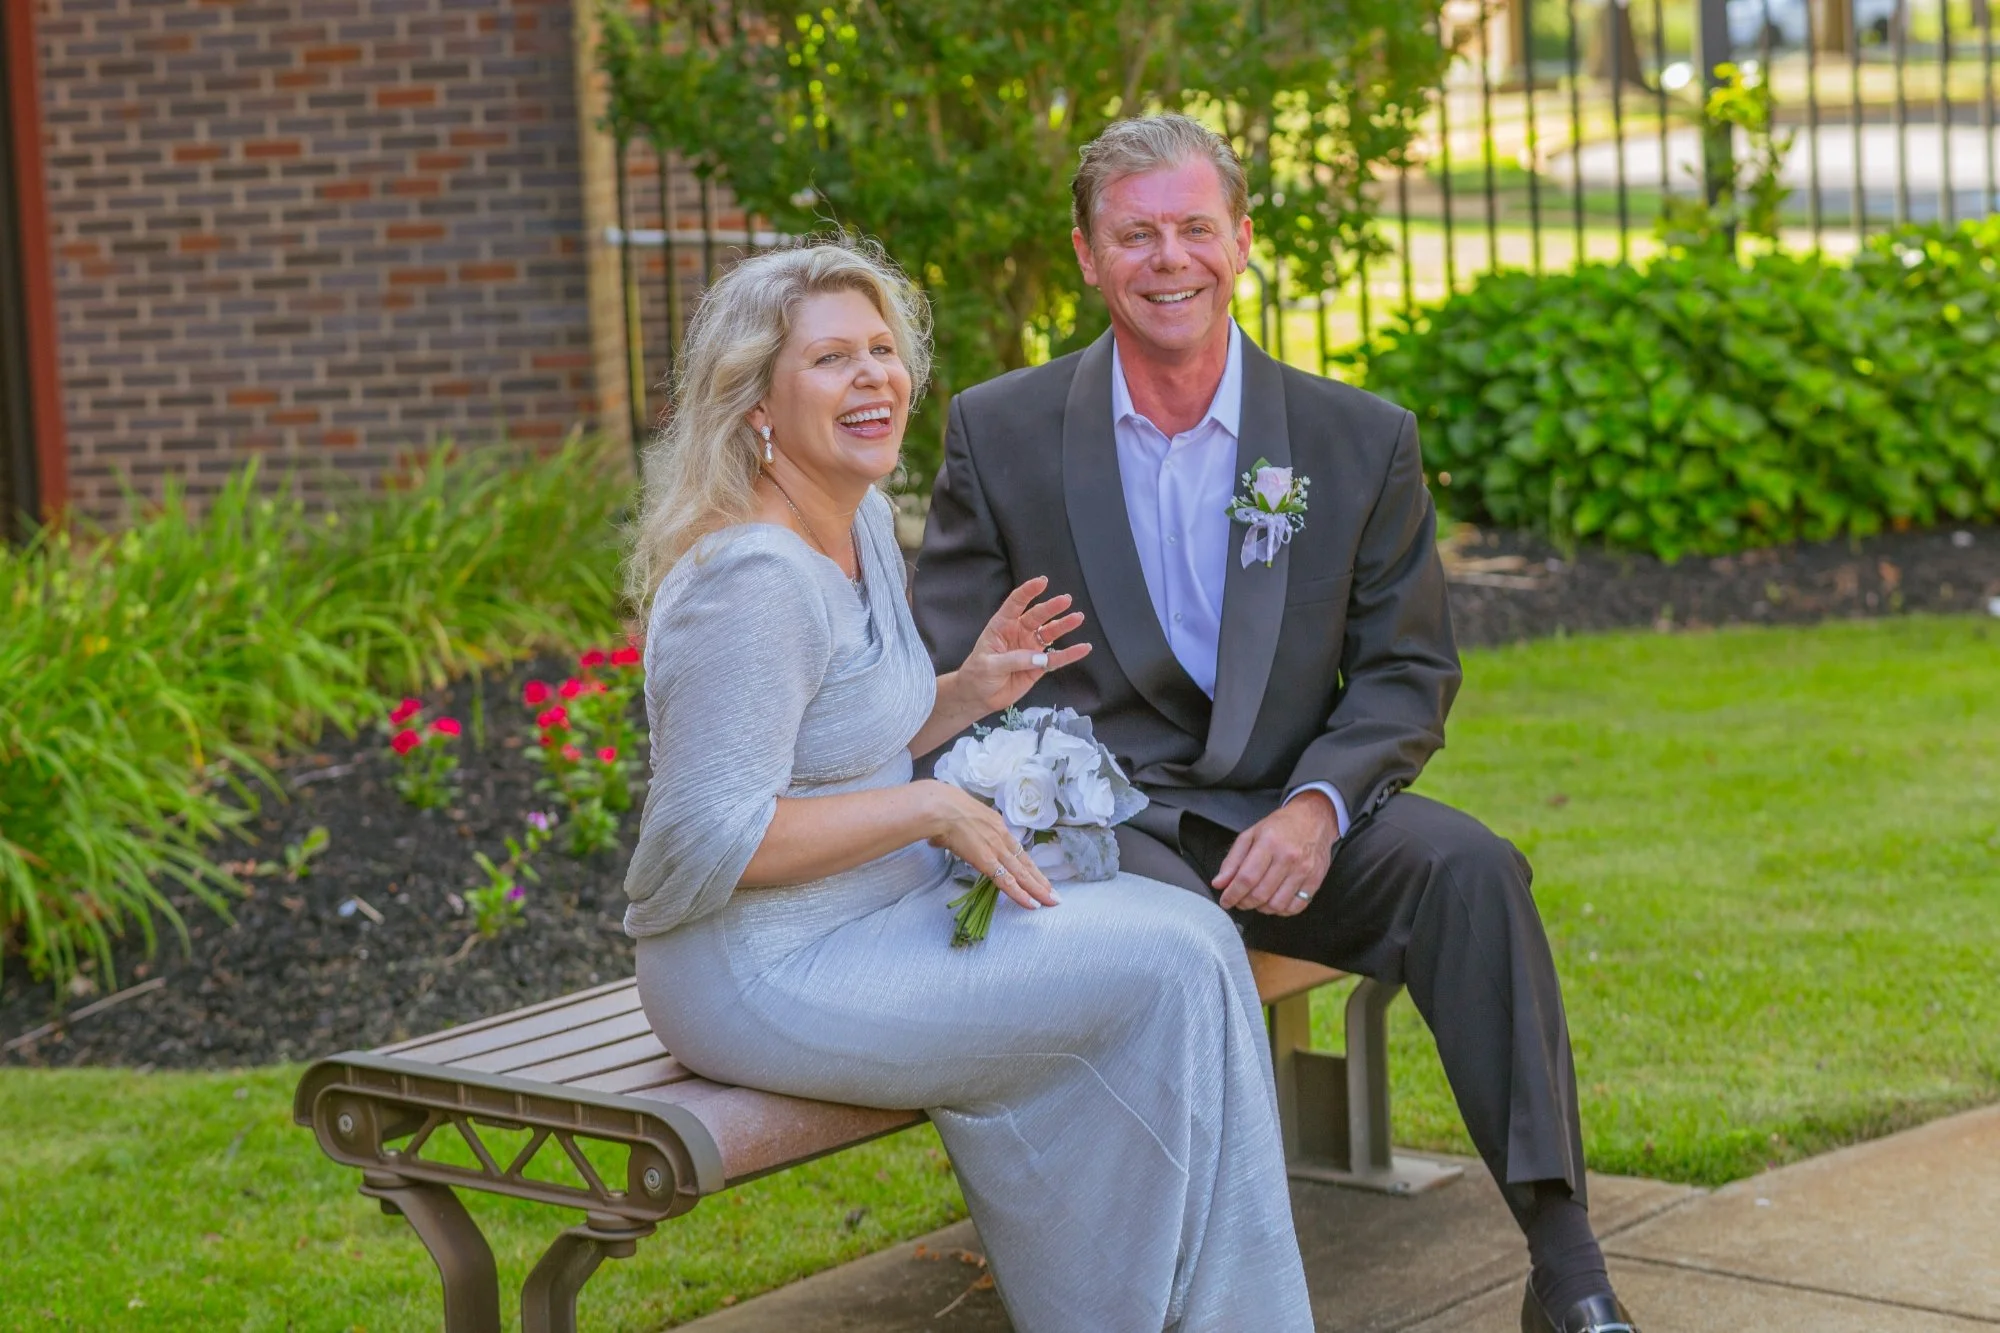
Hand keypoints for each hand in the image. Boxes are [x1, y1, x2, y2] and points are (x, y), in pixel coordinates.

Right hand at [918, 780, 1059, 910]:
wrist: (940, 807)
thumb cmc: (941, 808)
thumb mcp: (957, 817)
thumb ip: (954, 832)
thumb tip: (941, 839)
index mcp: (995, 825)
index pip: (1016, 850)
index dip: (1027, 865)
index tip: (1037, 876)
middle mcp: (1001, 837)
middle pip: (1025, 863)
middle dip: (1040, 880)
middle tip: (1055, 895)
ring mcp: (996, 849)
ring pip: (1022, 874)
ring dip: (1038, 889)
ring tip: (1052, 901)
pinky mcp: (988, 861)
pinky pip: (1007, 882)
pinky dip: (1020, 894)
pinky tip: (1032, 904)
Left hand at [956, 576, 1091, 714]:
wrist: (978, 696)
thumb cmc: (977, 674)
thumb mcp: (989, 665)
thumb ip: (1014, 659)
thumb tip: (1040, 658)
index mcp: (1002, 626)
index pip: (1016, 604)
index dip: (1028, 592)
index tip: (1042, 582)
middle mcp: (1018, 633)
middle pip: (1037, 616)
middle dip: (1051, 607)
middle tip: (1066, 599)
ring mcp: (1030, 649)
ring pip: (1050, 634)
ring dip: (1063, 625)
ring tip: (1078, 617)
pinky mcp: (1038, 667)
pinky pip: (1056, 658)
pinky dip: (1070, 654)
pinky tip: (1083, 648)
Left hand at [1212, 792, 1337, 916]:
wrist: (1314, 818)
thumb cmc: (1281, 826)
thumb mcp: (1251, 835)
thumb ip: (1232, 860)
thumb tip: (1219, 883)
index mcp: (1269, 843)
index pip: (1246, 878)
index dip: (1232, 894)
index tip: (1225, 901)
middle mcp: (1288, 857)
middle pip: (1260, 894)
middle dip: (1244, 903)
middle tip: (1239, 901)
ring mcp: (1304, 870)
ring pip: (1277, 904)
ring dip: (1262, 908)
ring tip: (1256, 900)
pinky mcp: (1315, 880)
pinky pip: (1296, 906)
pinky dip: (1281, 910)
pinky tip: (1274, 901)